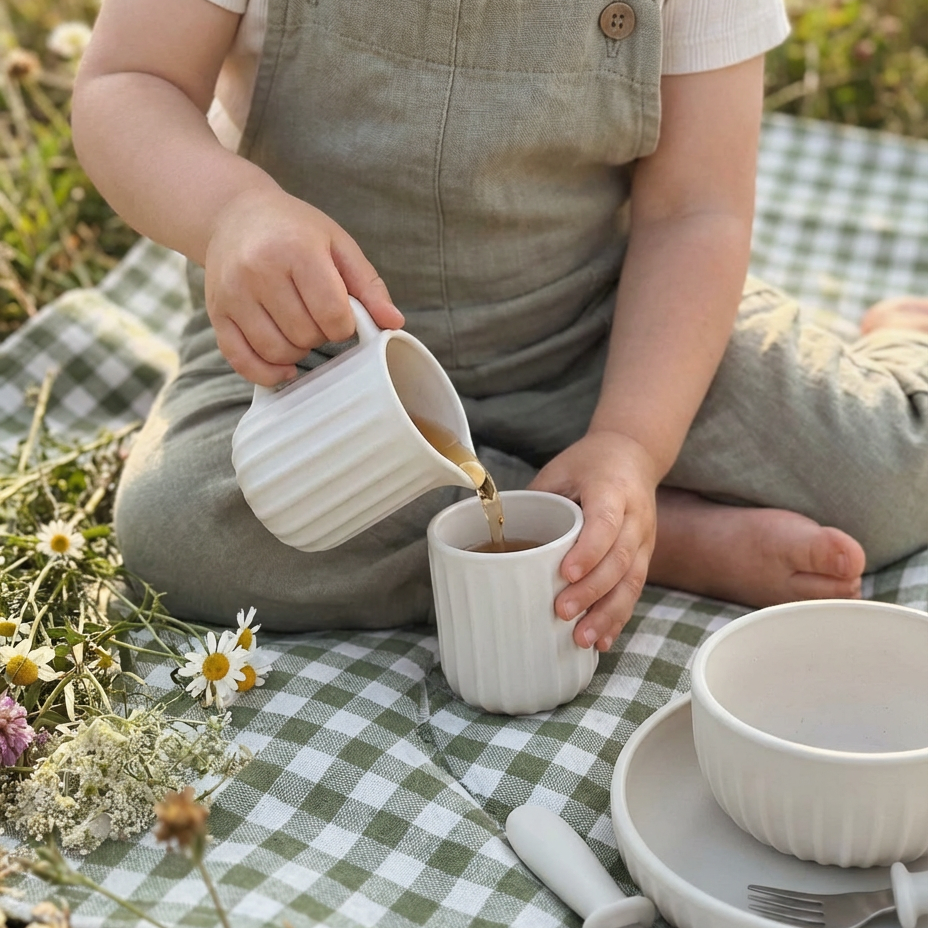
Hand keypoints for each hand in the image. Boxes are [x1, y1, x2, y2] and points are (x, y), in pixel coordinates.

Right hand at [204, 185, 403, 384]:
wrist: (234, 214)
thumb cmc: (294, 231)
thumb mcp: (338, 245)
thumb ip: (368, 285)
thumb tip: (394, 323)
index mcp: (296, 250)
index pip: (332, 314)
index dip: (344, 326)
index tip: (342, 316)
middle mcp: (259, 270)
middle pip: (305, 336)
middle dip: (320, 336)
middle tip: (317, 317)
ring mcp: (233, 294)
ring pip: (276, 352)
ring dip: (297, 353)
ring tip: (299, 330)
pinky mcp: (216, 313)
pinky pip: (241, 360)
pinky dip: (266, 373)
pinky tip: (283, 367)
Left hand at [528, 431, 659, 651]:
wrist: (633, 455)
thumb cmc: (589, 464)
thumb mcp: (560, 470)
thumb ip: (537, 500)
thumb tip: (497, 534)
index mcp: (613, 490)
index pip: (606, 523)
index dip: (589, 550)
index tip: (565, 573)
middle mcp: (635, 518)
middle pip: (620, 559)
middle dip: (592, 591)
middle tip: (563, 612)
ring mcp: (644, 540)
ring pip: (632, 582)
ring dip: (607, 614)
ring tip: (582, 639)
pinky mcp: (645, 557)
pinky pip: (634, 591)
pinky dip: (617, 618)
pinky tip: (601, 641)